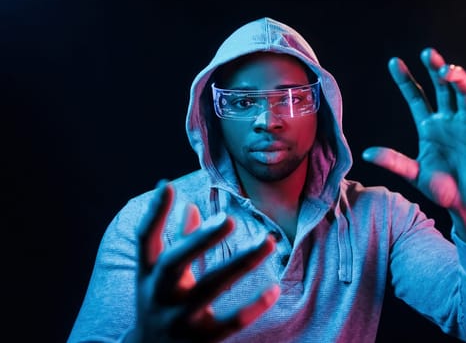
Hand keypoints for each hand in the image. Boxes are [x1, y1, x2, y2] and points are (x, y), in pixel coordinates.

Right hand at [127, 181, 279, 341]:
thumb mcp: (160, 276)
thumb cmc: (161, 304)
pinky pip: (230, 323)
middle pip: (175, 263)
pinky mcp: (201, 342)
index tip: (168, 185)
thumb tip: (189, 204)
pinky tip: (274, 289)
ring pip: (210, 288)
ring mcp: (178, 320)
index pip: (144, 240)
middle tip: (229, 218)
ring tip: (269, 241)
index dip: (154, 213)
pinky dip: (253, 307)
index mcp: (148, 275)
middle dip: (200, 239)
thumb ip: (177, 240)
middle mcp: (158, 296)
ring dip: (241, 263)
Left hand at [362, 48, 465, 244]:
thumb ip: (393, 161)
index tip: (394, 62)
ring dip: (459, 79)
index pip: (416, 96)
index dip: (406, 79)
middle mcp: (450, 120)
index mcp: (429, 126)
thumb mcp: (414, 174)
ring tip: (448, 71)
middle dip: (436, 68)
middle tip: (428, 54)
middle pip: (443, 87)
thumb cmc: (441, 189)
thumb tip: (366, 152)